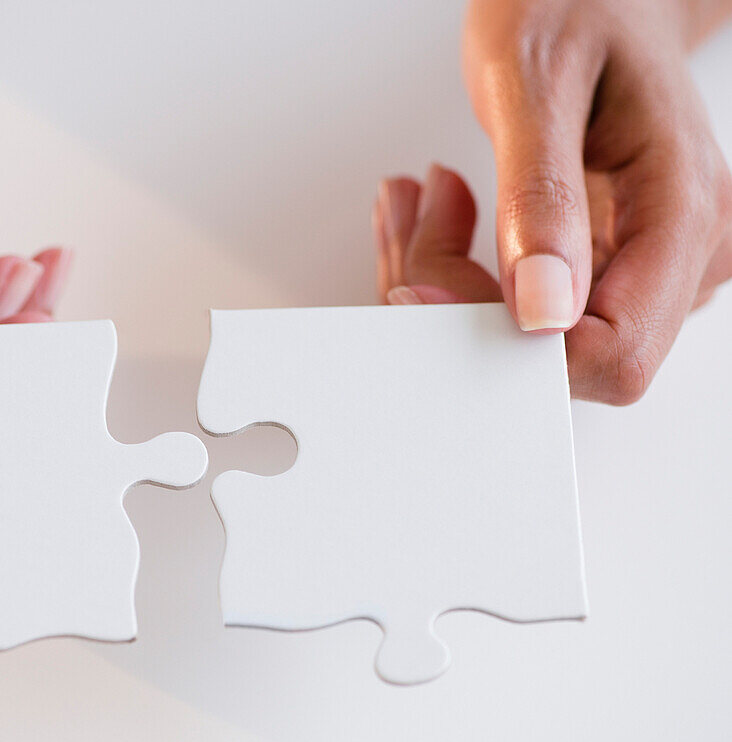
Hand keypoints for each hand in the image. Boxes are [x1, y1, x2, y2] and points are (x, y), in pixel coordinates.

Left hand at [375, 0, 731, 403]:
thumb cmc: (575, 5)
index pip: (614, 351)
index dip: (515, 346)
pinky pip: (527, 299)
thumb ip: (540, 197)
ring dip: (454, 280)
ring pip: (534, 331)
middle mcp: (678, 247)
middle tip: (413, 225)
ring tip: (421, 205)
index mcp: (681, 206)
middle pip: (563, 353)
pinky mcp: (607, 256)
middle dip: (464, 305)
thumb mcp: (534, 81)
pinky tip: (441, 214)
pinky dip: (465, 266)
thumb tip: (543, 312)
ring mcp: (646, 257)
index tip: (430, 291)